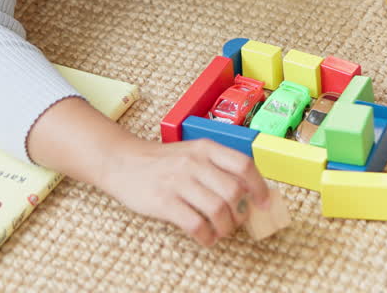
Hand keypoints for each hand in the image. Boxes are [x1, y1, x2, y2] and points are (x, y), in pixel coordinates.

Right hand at [97, 136, 269, 246]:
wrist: (122, 161)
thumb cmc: (162, 161)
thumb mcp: (193, 153)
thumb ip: (218, 167)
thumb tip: (249, 191)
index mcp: (206, 148)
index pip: (243, 165)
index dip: (259, 187)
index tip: (264, 203)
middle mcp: (194, 162)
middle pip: (233, 191)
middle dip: (241, 212)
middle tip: (238, 221)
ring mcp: (178, 181)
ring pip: (217, 209)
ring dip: (226, 227)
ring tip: (222, 231)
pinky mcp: (163, 202)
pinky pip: (195, 224)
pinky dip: (206, 236)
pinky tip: (206, 238)